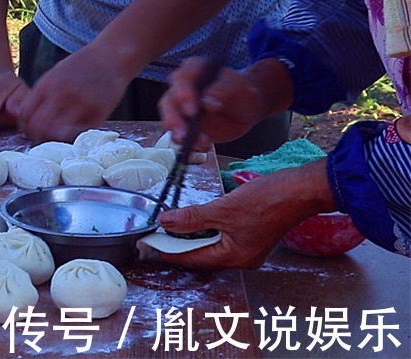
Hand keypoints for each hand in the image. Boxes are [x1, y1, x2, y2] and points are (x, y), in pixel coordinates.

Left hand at [13, 45, 132, 141]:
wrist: (111, 56)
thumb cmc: (82, 65)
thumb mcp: (55, 73)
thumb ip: (41, 93)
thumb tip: (26, 117)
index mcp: (47, 85)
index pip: (25, 114)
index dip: (25, 125)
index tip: (30, 128)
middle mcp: (61, 95)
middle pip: (38, 127)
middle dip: (37, 135)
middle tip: (42, 137)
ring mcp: (79, 105)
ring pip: (56, 134)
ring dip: (54, 139)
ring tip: (57, 137)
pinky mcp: (97, 114)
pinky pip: (78, 134)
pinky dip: (73, 137)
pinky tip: (73, 133)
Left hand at [156, 160, 334, 268]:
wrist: (301, 191)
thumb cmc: (269, 201)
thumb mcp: (224, 209)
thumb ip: (193, 218)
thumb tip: (166, 222)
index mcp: (234, 258)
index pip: (192, 259)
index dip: (169, 251)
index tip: (150, 243)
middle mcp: (242, 259)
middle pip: (201, 255)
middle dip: (179, 244)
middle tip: (158, 232)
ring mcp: (249, 249)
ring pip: (212, 246)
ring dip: (193, 236)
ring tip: (174, 225)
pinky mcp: (253, 237)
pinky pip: (223, 237)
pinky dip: (208, 230)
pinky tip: (198, 219)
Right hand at [159, 57, 273, 151]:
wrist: (246, 108)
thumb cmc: (241, 92)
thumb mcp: (238, 88)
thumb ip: (222, 91)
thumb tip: (207, 102)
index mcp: (193, 70)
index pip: (182, 79)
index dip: (184, 95)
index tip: (192, 111)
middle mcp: (181, 87)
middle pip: (169, 102)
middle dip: (174, 119)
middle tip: (184, 135)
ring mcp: (179, 107)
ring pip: (171, 120)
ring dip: (180, 134)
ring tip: (197, 144)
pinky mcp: (183, 124)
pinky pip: (180, 134)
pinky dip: (189, 142)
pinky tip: (203, 145)